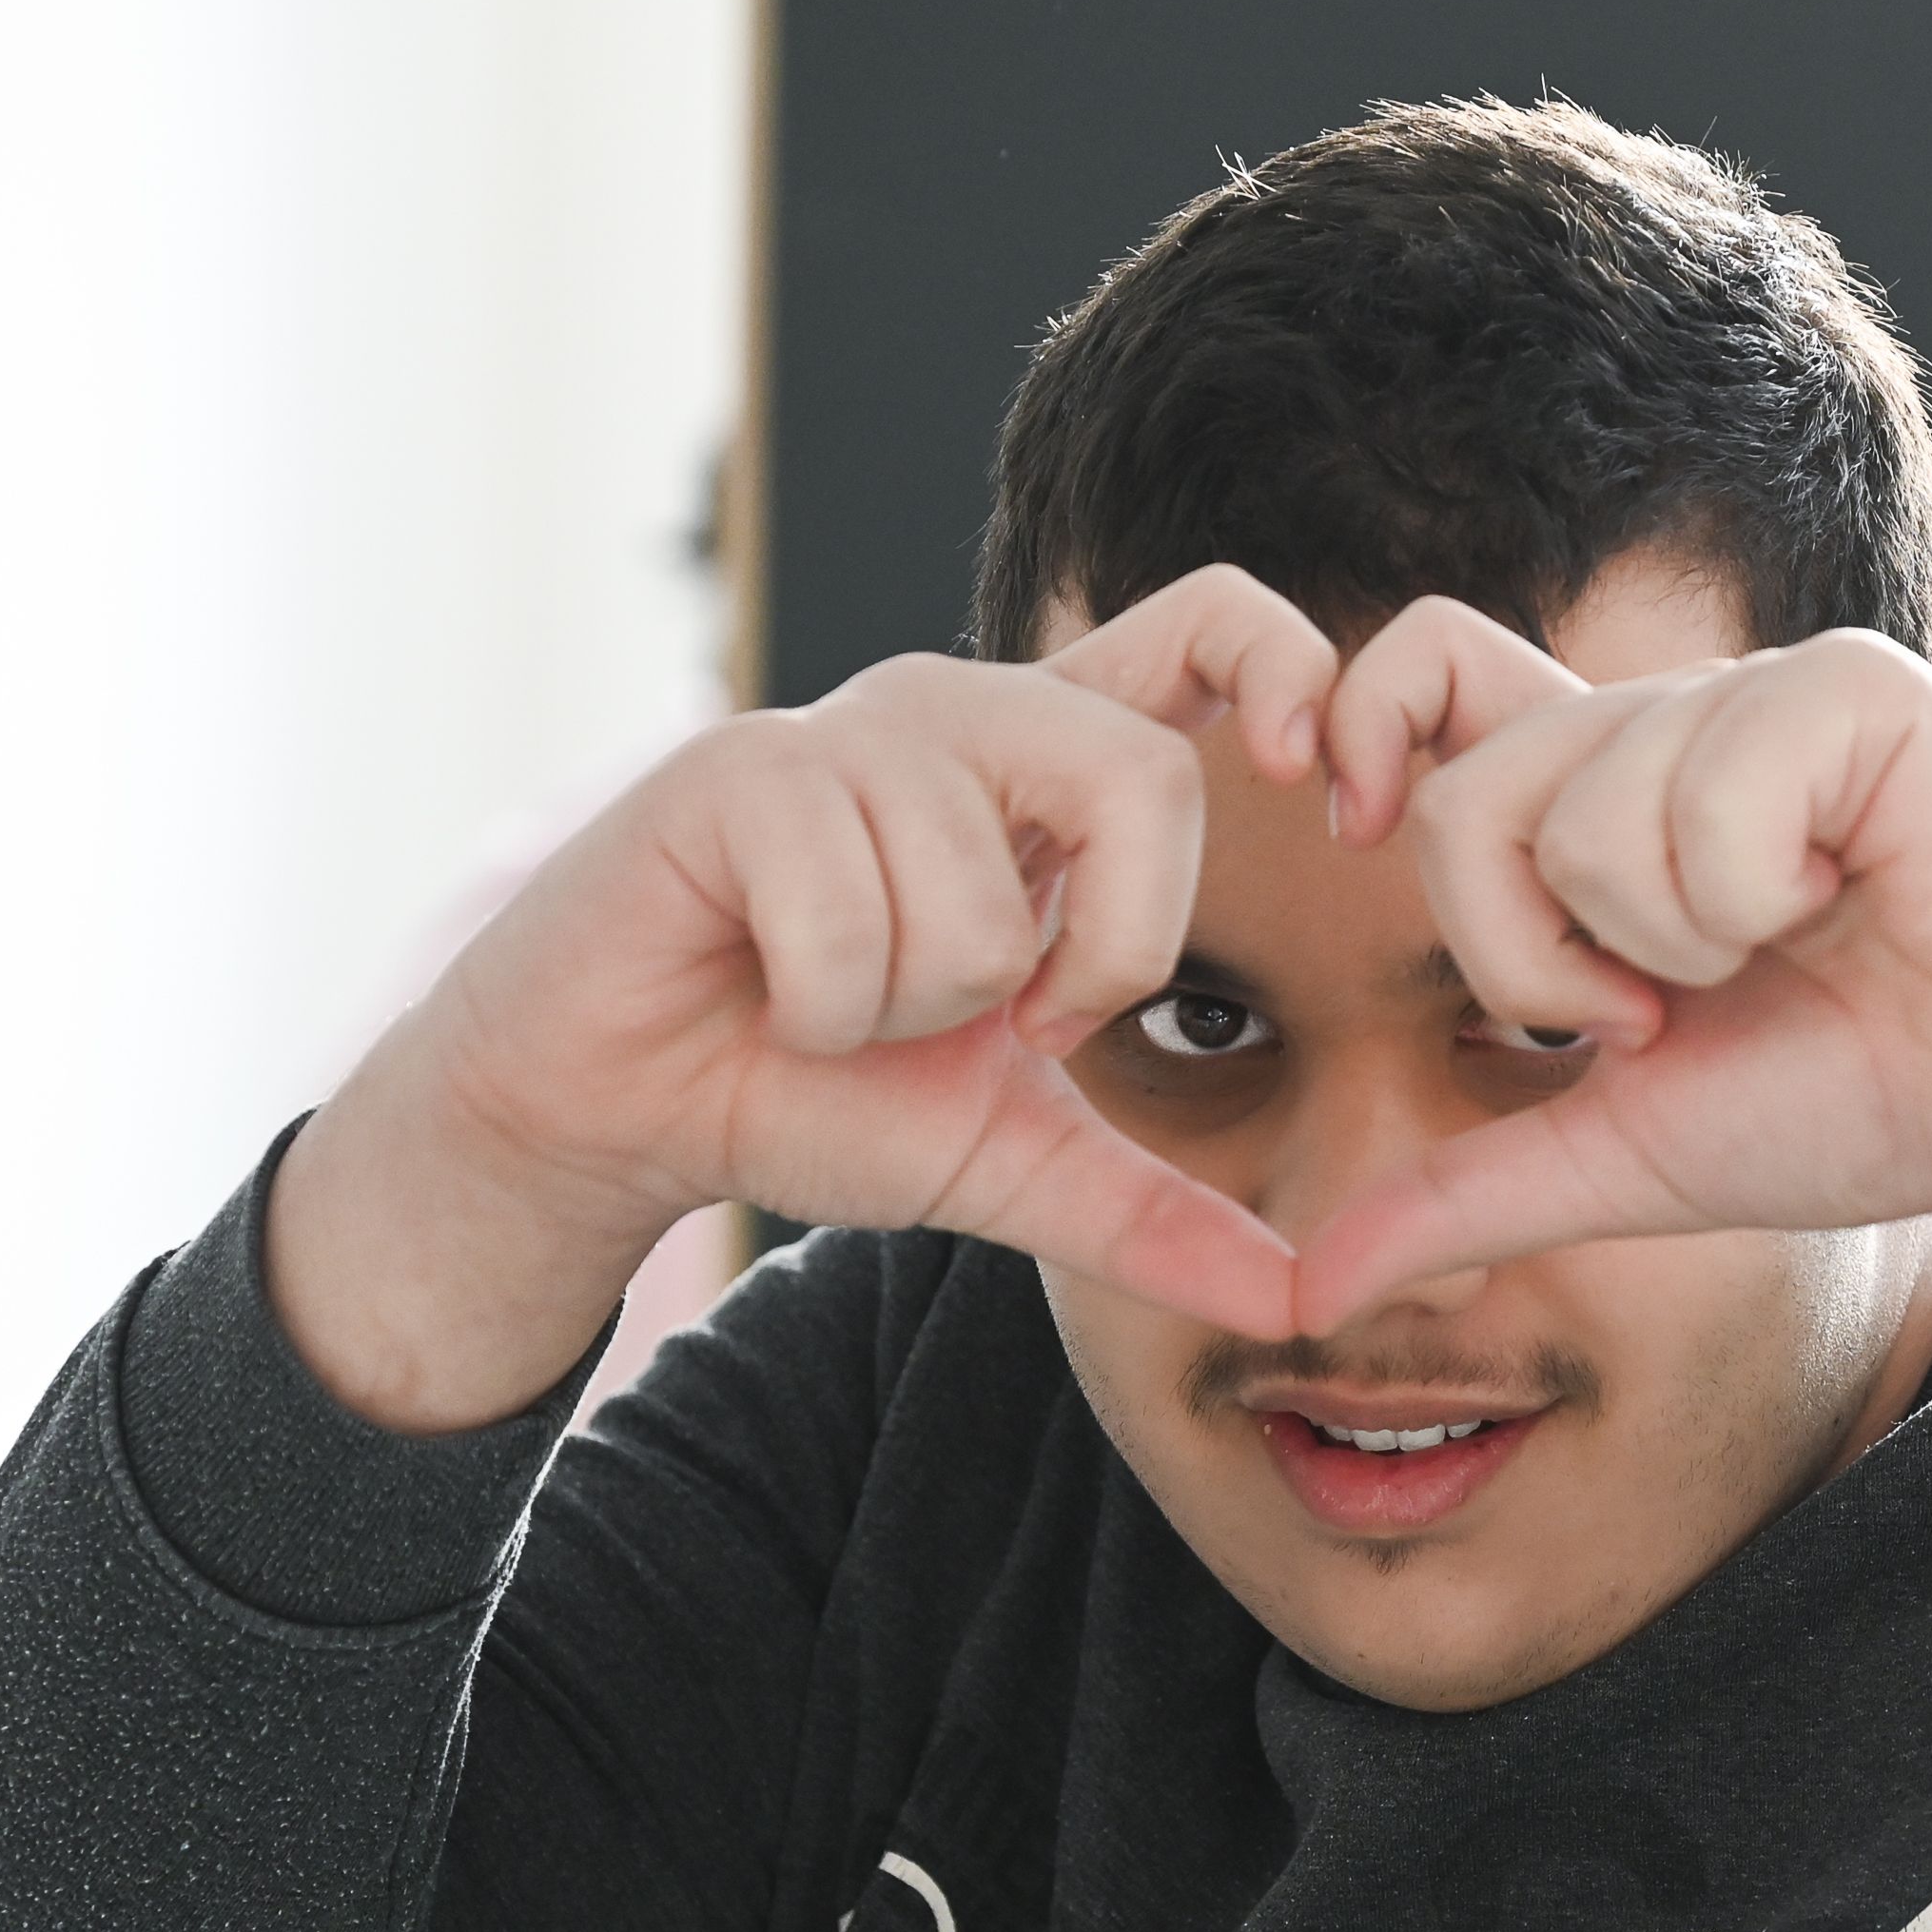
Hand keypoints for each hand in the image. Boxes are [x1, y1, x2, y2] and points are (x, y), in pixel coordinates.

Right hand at [275, 567, 1336, 1426]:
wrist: (616, 1111)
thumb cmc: (812, 1095)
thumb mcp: (1013, 1163)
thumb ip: (1158, 1219)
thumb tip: (1307, 1303)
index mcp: (1052, 768)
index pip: (1211, 628)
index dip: (1288, 668)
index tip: (1315, 785)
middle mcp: (966, 717)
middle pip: (1138, 775)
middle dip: (1092, 955)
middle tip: (1000, 1016)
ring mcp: (849, 731)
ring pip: (984, 897)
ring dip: (910, 1009)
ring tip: (837, 1000)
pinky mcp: (739, 771)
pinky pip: (853, 921)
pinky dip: (817, 1007)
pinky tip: (763, 989)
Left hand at [1295, 604, 1931, 1327]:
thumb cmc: (1859, 1106)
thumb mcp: (1622, 1154)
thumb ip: (1463, 1195)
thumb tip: (1301, 1288)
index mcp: (1604, 800)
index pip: (1426, 693)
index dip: (1367, 739)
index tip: (1356, 828)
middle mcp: (1666, 726)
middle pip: (1466, 792)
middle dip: (1534, 959)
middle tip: (1658, 1010)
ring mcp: (1753, 694)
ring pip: (1585, 808)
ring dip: (1676, 941)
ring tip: (1788, 951)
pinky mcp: (1842, 687)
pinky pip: (1708, 789)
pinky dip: (1763, 893)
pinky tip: (1855, 899)